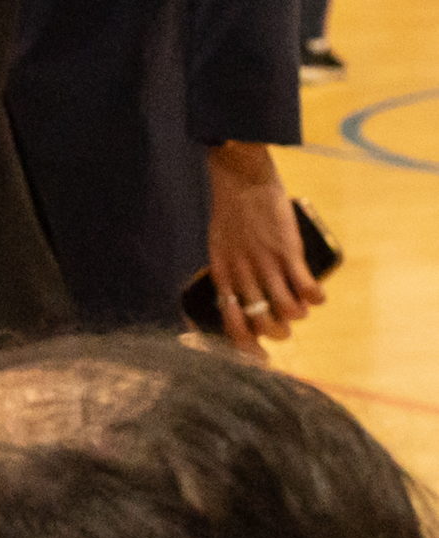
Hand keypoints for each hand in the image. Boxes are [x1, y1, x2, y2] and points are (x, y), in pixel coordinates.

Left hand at [202, 140, 320, 361]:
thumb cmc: (232, 213)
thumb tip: (246, 295)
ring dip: (297, 315)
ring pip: (286, 309)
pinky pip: (304, 286)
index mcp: (222, 274)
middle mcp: (243, 274)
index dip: (246, 346)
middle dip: (277, 332)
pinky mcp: (287, 251)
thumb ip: (231, 270)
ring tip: (301, 308)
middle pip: (262, 321)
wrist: (241, 180)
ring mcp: (265, 263)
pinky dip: (315, 297)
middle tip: (285, 325)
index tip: (261, 357)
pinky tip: (317, 297)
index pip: (231, 322)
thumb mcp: (220, 246)